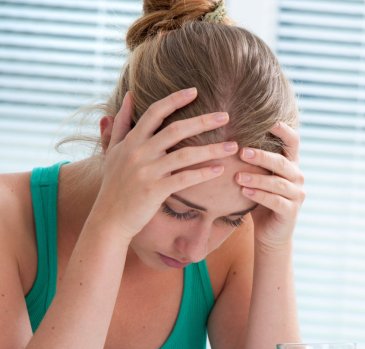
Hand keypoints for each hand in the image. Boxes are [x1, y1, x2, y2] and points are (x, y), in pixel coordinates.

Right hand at [92, 88, 238, 241]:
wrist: (109, 219)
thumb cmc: (114, 185)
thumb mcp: (112, 151)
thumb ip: (120, 124)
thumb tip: (127, 95)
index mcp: (130, 141)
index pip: (154, 112)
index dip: (174, 100)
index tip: (195, 91)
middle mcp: (138, 152)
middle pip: (175, 129)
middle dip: (203, 121)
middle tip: (226, 115)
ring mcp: (147, 171)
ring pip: (184, 154)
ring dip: (212, 149)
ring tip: (233, 146)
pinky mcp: (155, 190)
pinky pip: (184, 178)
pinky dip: (203, 173)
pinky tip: (219, 170)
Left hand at [235, 123, 304, 251]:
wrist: (270, 233)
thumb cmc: (260, 200)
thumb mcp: (258, 176)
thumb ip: (252, 160)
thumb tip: (228, 134)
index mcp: (291, 164)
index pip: (293, 141)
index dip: (283, 129)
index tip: (266, 120)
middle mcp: (297, 177)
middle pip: (282, 162)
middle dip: (261, 156)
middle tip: (241, 152)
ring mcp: (297, 195)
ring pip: (278, 183)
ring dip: (257, 178)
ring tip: (238, 177)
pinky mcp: (291, 211)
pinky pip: (276, 201)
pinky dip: (259, 196)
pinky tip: (244, 192)